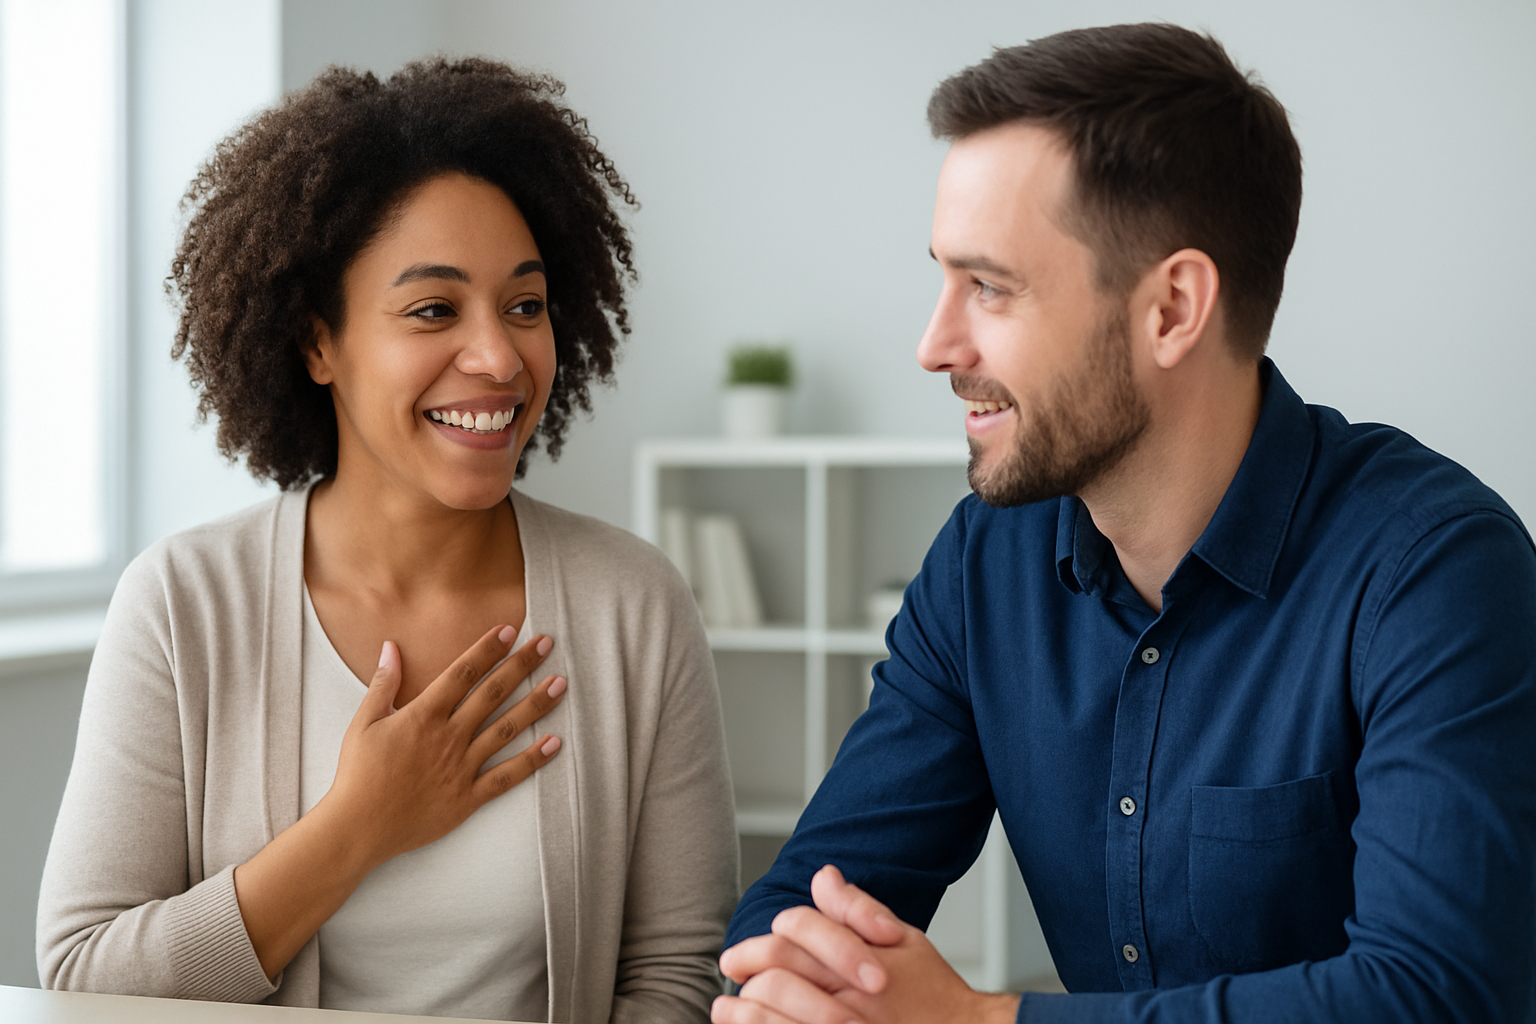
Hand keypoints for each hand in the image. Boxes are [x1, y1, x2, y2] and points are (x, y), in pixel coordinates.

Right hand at [233, 624, 563, 980]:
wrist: (358, 827)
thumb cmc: (358, 774)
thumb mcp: (364, 723)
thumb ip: (383, 683)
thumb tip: (391, 647)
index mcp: (423, 715)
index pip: (463, 673)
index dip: (488, 649)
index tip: (509, 630)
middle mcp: (448, 737)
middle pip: (492, 694)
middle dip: (521, 665)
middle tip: (546, 644)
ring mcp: (461, 767)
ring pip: (506, 730)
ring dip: (535, 705)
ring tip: (560, 684)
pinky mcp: (468, 797)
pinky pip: (506, 776)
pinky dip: (532, 760)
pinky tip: (554, 743)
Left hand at [714, 865, 1019, 1023]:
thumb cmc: (932, 992)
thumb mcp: (903, 940)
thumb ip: (857, 909)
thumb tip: (823, 876)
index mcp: (861, 959)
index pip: (798, 931)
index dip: (766, 936)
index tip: (743, 951)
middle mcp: (849, 996)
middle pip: (778, 971)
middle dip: (746, 967)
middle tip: (730, 969)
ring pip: (774, 1015)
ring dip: (743, 1011)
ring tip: (726, 1009)